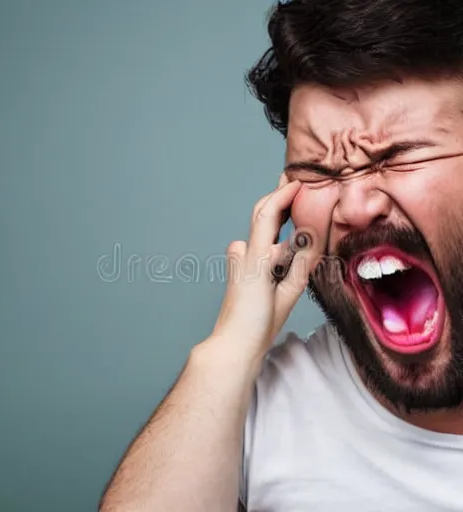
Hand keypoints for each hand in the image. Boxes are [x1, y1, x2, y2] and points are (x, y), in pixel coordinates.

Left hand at [210, 174, 324, 360]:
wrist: (235, 342)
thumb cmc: (258, 322)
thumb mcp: (286, 293)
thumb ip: (300, 262)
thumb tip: (311, 233)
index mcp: (255, 256)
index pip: (268, 214)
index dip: (283, 194)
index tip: (299, 180)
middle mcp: (244, 252)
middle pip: (261, 214)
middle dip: (278, 196)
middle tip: (295, 181)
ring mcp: (239, 258)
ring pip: (263, 230)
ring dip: (279, 219)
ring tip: (299, 205)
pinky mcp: (240, 266)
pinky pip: (260, 244)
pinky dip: (274, 238)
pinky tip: (289, 241)